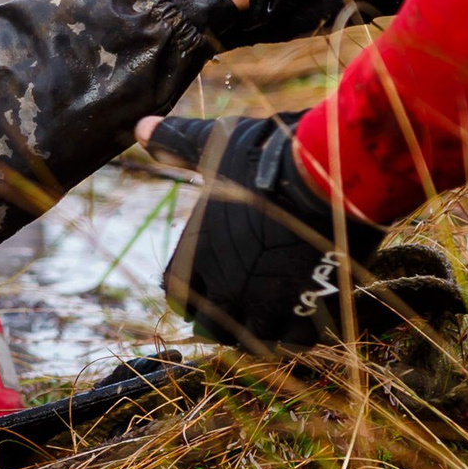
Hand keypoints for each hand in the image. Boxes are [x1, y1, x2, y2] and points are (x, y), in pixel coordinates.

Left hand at [142, 110, 386, 354]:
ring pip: (255, 339)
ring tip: (277, 307)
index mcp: (197, 255)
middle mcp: (226, 288)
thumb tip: (140, 127)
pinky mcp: (305, 312)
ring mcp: (266, 305)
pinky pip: (296, 341)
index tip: (210, 280)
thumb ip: (177, 144)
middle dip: (224, 316)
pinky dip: (299, 330)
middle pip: (213, 326)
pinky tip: (306, 308)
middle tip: (246, 298)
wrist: (328, 177)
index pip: (177, 294)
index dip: (193, 290)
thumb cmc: (267, 157)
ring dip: (263, 327)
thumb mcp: (216, 146)